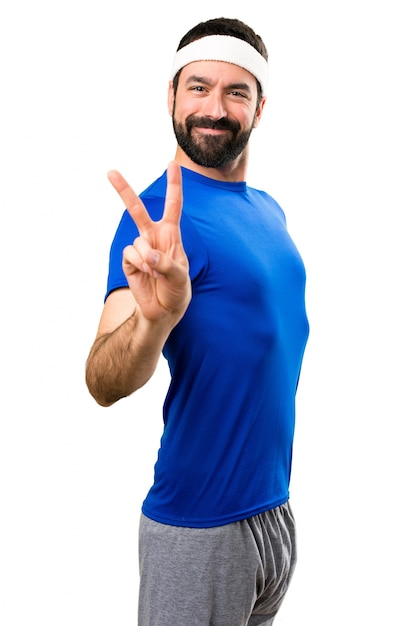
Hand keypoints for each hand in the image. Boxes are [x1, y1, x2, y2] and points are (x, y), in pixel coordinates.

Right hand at [107, 162, 190, 323]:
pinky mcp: (129, 261)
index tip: (171, 164)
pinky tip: (146, 274)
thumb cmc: (177, 290)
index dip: (173, 185)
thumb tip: (147, 254)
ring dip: (149, 259)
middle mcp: (153, 237)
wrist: (163, 311)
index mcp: (171, 234)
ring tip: (156, 273)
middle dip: (124, 190)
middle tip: (110, 172)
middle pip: (137, 210)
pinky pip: (130, 255)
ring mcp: (140, 248)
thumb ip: (167, 263)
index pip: (173, 206)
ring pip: (138, 241)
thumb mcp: (181, 277)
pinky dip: (140, 265)